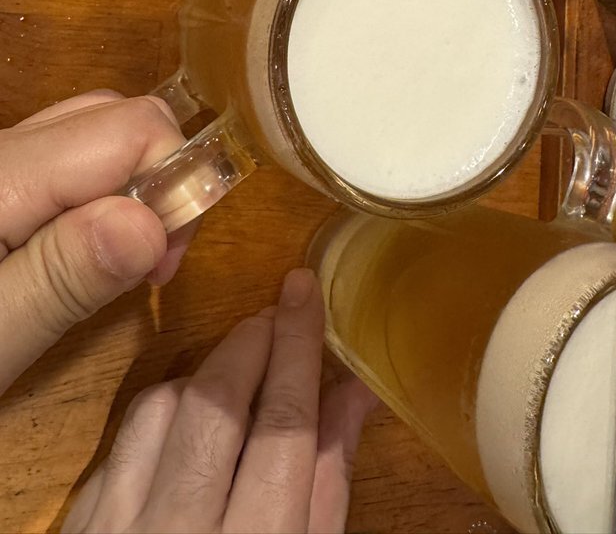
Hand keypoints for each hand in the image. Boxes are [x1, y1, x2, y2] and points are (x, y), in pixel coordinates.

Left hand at [0, 92, 192, 395]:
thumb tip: (151, 220)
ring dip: (129, 186)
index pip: (129, 129)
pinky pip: (62, 159)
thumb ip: (61, 279)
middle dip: (155, 179)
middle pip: (114, 117)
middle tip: (147, 268)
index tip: (164, 268)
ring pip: (91, 131)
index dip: (171, 185)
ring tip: (115, 264)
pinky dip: (94, 193)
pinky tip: (76, 253)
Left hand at [63, 269, 378, 533]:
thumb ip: (327, 487)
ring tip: (241, 365)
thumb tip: (352, 395)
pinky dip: (160, 415)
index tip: (305, 288)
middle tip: (279, 311)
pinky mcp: (82, 531)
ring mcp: (118, 533)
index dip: (298, 348)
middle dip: (253, 342)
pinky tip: (188, 419)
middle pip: (216, 404)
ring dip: (206, 373)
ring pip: (161, 410)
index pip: (281, 425)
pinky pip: (120, 445)